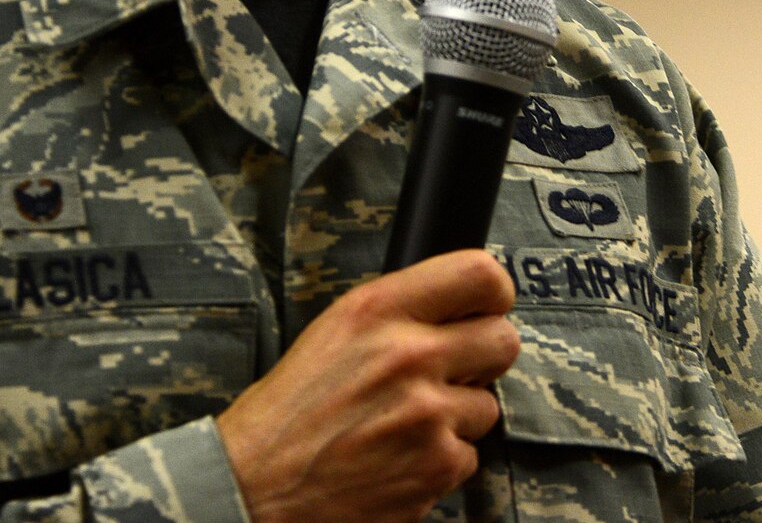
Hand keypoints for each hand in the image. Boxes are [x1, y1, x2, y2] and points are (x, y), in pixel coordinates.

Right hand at [214, 249, 520, 522]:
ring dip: (456, 416)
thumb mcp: (335, 329)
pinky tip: (400, 457)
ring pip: (487, 405)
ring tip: (405, 424)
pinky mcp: (437, 467)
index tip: (489, 306)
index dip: (494, 293)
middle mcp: (409, 355)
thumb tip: (457, 306)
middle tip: (451, 371)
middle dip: (483, 357)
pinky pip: (468, 456)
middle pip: (503, 340)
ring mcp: (428, 414)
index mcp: (379, 310)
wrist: (257, 485)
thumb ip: (399, 311)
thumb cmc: (291, 409)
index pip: (478, 276)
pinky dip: (440, 460)